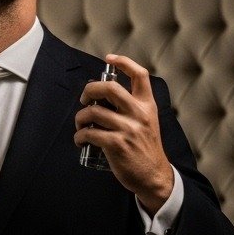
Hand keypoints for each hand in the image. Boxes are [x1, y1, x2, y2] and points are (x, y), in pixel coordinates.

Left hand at [73, 54, 174, 208]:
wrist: (154, 176)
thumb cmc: (145, 149)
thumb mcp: (148, 122)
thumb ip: (132, 108)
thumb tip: (103, 97)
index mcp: (148, 106)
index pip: (140, 75)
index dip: (124, 62)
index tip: (109, 58)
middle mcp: (139, 114)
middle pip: (110, 88)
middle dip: (89, 90)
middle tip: (84, 99)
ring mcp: (128, 129)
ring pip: (94, 111)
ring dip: (80, 117)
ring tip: (80, 125)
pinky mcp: (117, 144)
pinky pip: (89, 132)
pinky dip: (79, 135)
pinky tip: (80, 140)